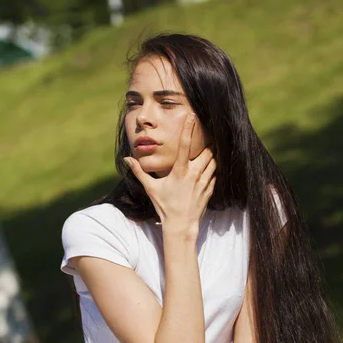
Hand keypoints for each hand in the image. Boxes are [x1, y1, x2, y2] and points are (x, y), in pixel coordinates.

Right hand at [124, 113, 215, 233]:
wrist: (181, 225)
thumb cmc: (165, 206)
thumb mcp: (151, 188)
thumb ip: (139, 172)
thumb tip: (127, 160)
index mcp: (179, 171)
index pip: (184, 145)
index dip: (187, 129)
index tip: (191, 117)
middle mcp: (194, 174)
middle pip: (207, 151)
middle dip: (206, 145)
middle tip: (202, 142)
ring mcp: (204, 182)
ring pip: (214, 162)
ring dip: (210, 157)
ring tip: (205, 156)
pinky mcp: (210, 190)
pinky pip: (216, 174)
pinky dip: (213, 170)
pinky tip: (207, 172)